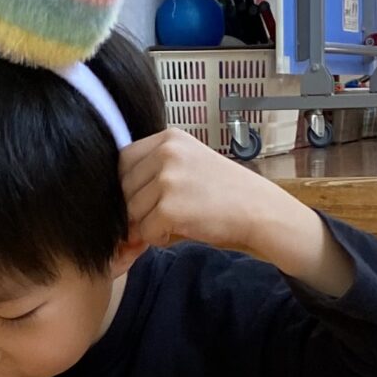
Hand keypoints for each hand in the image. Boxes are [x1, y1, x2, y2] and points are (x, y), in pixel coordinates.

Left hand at [120, 129, 354, 296]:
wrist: (261, 212)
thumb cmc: (226, 195)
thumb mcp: (189, 167)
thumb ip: (154, 175)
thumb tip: (115, 204)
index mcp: (168, 138)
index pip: (123, 161)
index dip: (130, 186)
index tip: (147, 200)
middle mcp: (165, 152)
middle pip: (122, 187)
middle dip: (137, 208)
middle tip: (165, 216)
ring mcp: (166, 178)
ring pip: (131, 211)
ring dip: (149, 224)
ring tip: (180, 221)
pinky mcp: (169, 207)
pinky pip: (145, 231)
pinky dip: (160, 238)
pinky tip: (185, 229)